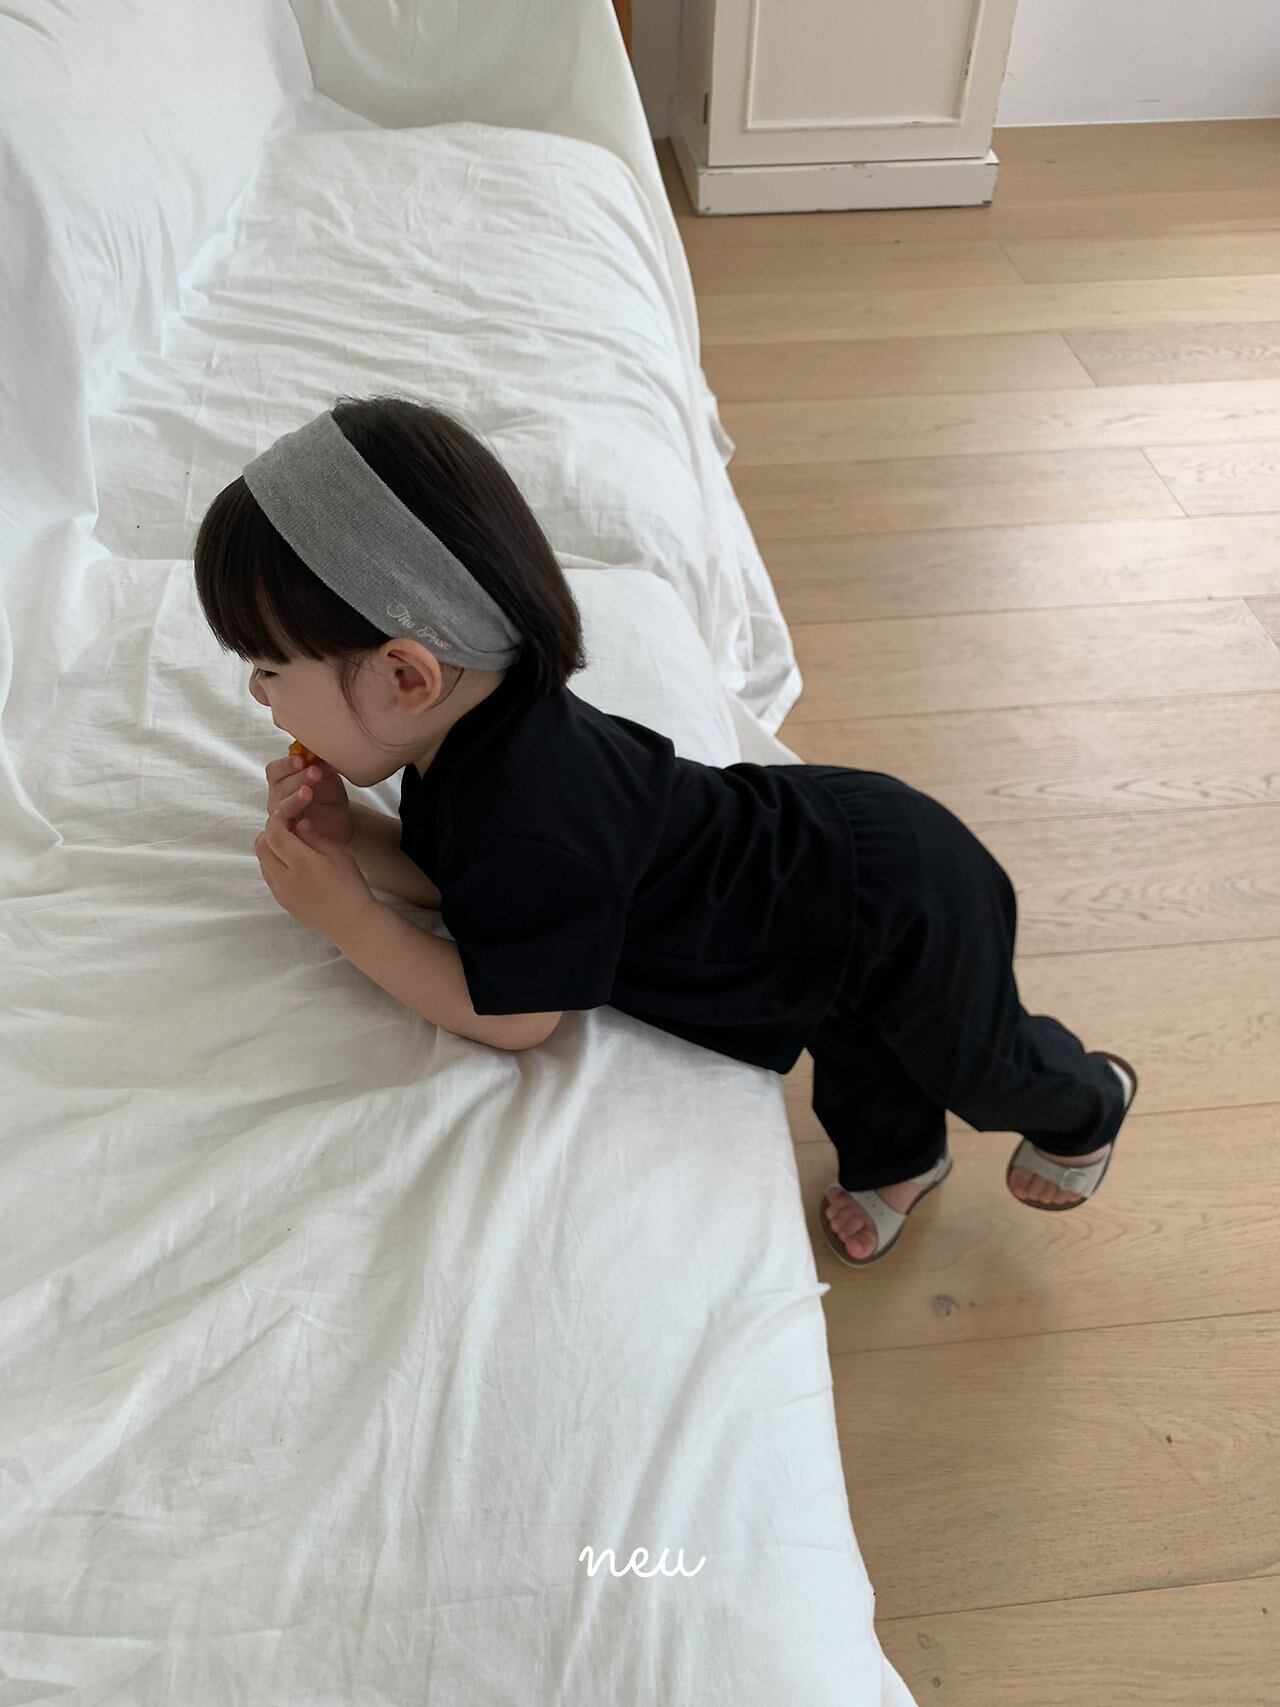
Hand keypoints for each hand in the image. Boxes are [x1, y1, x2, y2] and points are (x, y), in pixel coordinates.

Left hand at [254, 803, 375, 940]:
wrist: (352, 924)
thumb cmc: (351, 887)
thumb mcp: (338, 855)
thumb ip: (314, 837)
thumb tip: (298, 823)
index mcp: (301, 864)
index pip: (275, 832)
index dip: (279, 817)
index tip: (291, 810)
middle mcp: (284, 879)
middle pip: (261, 845)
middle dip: (272, 831)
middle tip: (292, 826)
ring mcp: (280, 892)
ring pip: (262, 861)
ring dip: (272, 847)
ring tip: (294, 844)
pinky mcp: (282, 902)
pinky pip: (269, 876)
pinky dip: (275, 863)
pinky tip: (295, 863)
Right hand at [266, 750, 354, 848]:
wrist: (342, 820)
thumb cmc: (329, 794)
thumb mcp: (327, 776)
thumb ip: (319, 763)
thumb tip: (316, 750)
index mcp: (282, 779)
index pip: (274, 770)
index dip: (285, 765)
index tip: (301, 760)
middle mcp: (276, 797)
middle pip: (278, 787)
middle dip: (297, 778)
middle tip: (315, 772)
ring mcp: (280, 817)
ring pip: (280, 807)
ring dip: (294, 798)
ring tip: (309, 792)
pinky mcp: (288, 835)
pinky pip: (284, 830)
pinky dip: (295, 824)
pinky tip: (306, 822)